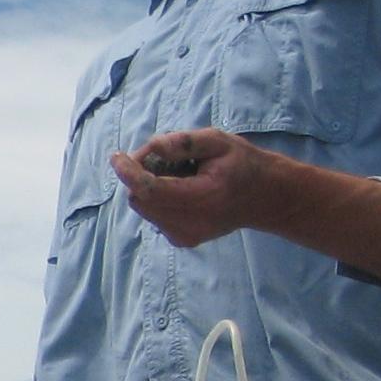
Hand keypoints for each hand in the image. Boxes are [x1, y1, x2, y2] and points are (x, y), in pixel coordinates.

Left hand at [111, 128, 273, 247]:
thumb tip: (152, 147)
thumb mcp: (219, 141)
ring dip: (149, 187)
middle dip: (140, 175)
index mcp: (203, 197)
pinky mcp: (182, 240)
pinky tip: (182, 189)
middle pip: (142, 200)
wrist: (264, 198)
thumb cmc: (242, 164)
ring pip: (144, 208)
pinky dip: (158, 199)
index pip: (152, 190)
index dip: (129, 173)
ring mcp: (185, 236)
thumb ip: (183, 143)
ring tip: (179, 173)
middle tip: (162, 157)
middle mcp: (192, 223)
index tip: (117, 156)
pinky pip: (154, 216)